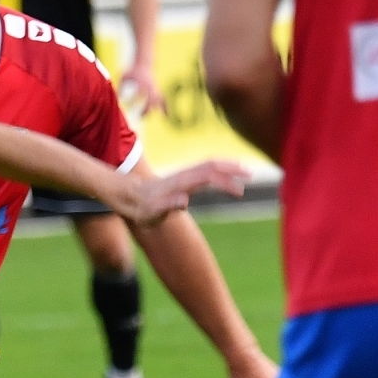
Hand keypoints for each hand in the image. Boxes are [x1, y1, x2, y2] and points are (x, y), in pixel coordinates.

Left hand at [111, 159, 248, 225]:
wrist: (127, 196)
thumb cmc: (140, 209)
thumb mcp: (151, 213)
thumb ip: (167, 206)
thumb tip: (185, 201)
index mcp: (180, 184)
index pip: (208, 178)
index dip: (225, 182)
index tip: (240, 191)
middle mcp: (183, 176)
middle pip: (212, 165)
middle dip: (232, 168)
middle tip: (251, 174)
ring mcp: (184, 175)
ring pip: (209, 164)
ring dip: (228, 166)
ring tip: (245, 171)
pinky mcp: (183, 177)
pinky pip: (205, 168)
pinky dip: (219, 168)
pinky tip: (226, 174)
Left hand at [121, 60, 165, 117]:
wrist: (144, 63)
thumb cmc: (132, 71)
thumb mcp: (124, 76)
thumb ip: (120, 87)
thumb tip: (117, 99)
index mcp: (142, 83)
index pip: (139, 94)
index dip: (134, 101)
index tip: (128, 106)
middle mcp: (150, 86)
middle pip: (151, 99)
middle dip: (147, 109)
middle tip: (140, 117)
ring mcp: (155, 88)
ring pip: (159, 99)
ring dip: (158, 109)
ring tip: (157, 118)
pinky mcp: (157, 89)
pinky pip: (163, 99)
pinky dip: (165, 107)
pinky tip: (166, 115)